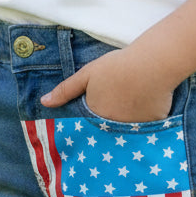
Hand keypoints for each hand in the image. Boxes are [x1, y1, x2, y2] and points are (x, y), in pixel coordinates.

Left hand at [40, 47, 173, 123]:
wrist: (151, 65)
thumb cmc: (117, 67)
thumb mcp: (87, 74)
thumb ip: (65, 90)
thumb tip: (44, 102)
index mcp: (95, 116)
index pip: (88, 126)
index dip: (92, 119)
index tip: (97, 112)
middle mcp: (112, 128)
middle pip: (107, 129)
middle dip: (108, 123)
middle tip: (116, 105)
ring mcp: (132, 130)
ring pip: (125, 131)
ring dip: (125, 123)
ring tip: (132, 104)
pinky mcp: (150, 128)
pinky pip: (143, 129)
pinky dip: (143, 121)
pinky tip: (146, 106)